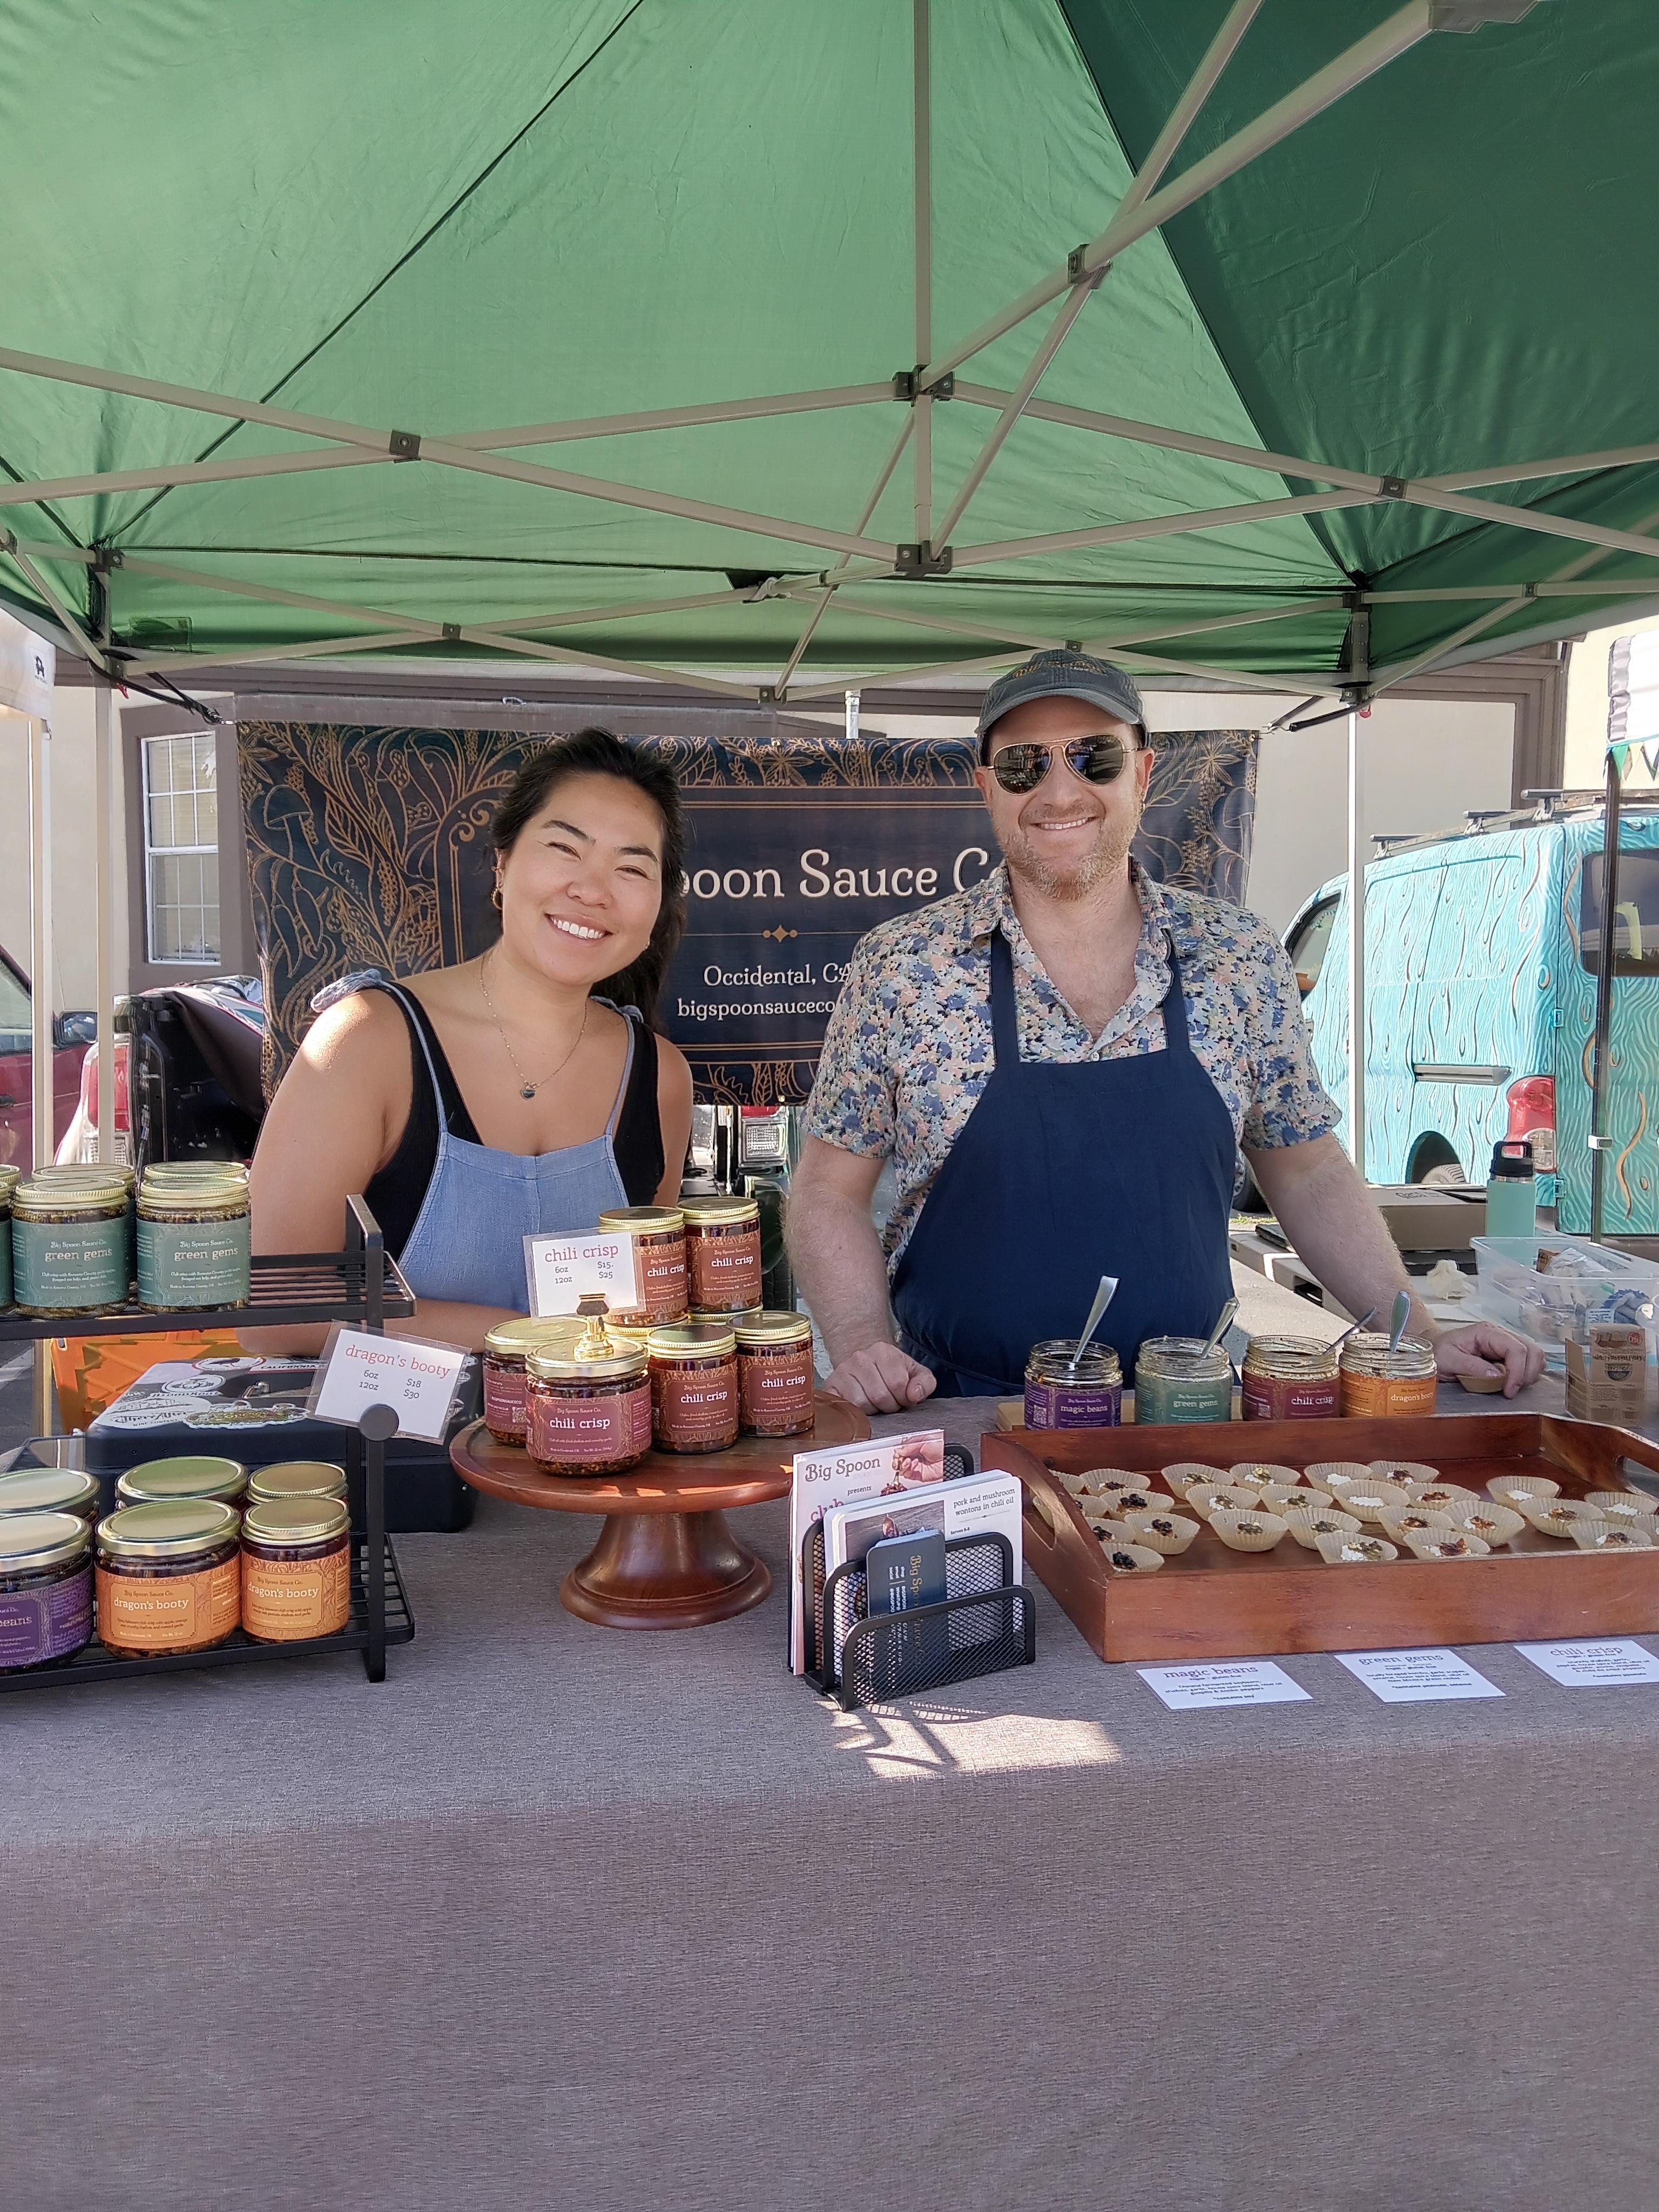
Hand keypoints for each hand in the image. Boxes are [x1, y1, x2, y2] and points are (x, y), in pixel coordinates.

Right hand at [822, 1341, 937, 1414]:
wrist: (866, 1364)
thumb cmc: (892, 1371)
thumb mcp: (915, 1373)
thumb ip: (924, 1383)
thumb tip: (914, 1394)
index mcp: (883, 1351)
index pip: (898, 1383)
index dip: (903, 1398)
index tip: (902, 1397)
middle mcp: (860, 1357)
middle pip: (879, 1395)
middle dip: (889, 1406)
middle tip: (889, 1403)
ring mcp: (842, 1371)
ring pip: (861, 1403)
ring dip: (872, 1410)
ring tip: (875, 1404)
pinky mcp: (830, 1386)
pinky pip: (843, 1406)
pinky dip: (854, 1412)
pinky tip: (861, 1407)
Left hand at [1434, 1321, 1545, 1397]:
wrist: (1433, 1352)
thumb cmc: (1438, 1353)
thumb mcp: (1447, 1360)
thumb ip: (1471, 1367)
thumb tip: (1497, 1376)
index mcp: (1486, 1332)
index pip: (1515, 1348)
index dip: (1517, 1371)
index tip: (1509, 1391)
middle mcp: (1500, 1335)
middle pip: (1532, 1350)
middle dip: (1527, 1374)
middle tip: (1511, 1391)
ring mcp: (1506, 1344)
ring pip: (1535, 1356)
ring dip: (1529, 1374)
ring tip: (1512, 1387)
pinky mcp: (1508, 1354)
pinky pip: (1529, 1362)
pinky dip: (1527, 1374)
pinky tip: (1513, 1383)